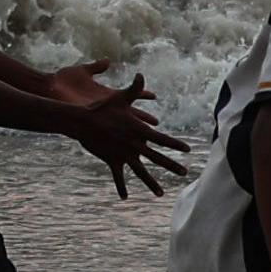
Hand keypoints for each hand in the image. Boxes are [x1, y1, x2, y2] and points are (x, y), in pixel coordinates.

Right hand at [64, 69, 187, 196]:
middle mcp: (135, 145)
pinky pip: (118, 176)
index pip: (163, 139)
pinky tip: (125, 197)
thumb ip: (133, 89)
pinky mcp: (112, 160)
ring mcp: (124, 154)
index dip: (176, 144)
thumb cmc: (101, 108)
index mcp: (140, 130)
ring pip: (141, 172)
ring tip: (160, 193)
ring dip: (151, 183)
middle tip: (185, 173)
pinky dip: (121, 186)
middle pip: (158, 158)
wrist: (82, 121)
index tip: (187, 150)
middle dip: (172, 166)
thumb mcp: (119, 97)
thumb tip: (141, 74)